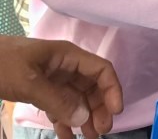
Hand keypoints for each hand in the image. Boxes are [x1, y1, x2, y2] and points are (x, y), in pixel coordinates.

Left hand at [0, 36, 122, 138]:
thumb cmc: (2, 64)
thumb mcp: (28, 81)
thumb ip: (57, 100)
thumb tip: (84, 118)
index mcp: (68, 56)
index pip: (101, 69)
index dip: (112, 89)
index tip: (115, 112)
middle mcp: (65, 67)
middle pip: (92, 86)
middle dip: (99, 108)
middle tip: (101, 132)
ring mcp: (53, 79)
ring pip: (77, 98)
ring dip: (85, 117)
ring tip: (90, 137)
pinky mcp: (40, 91)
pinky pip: (59, 107)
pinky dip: (65, 122)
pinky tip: (69, 137)